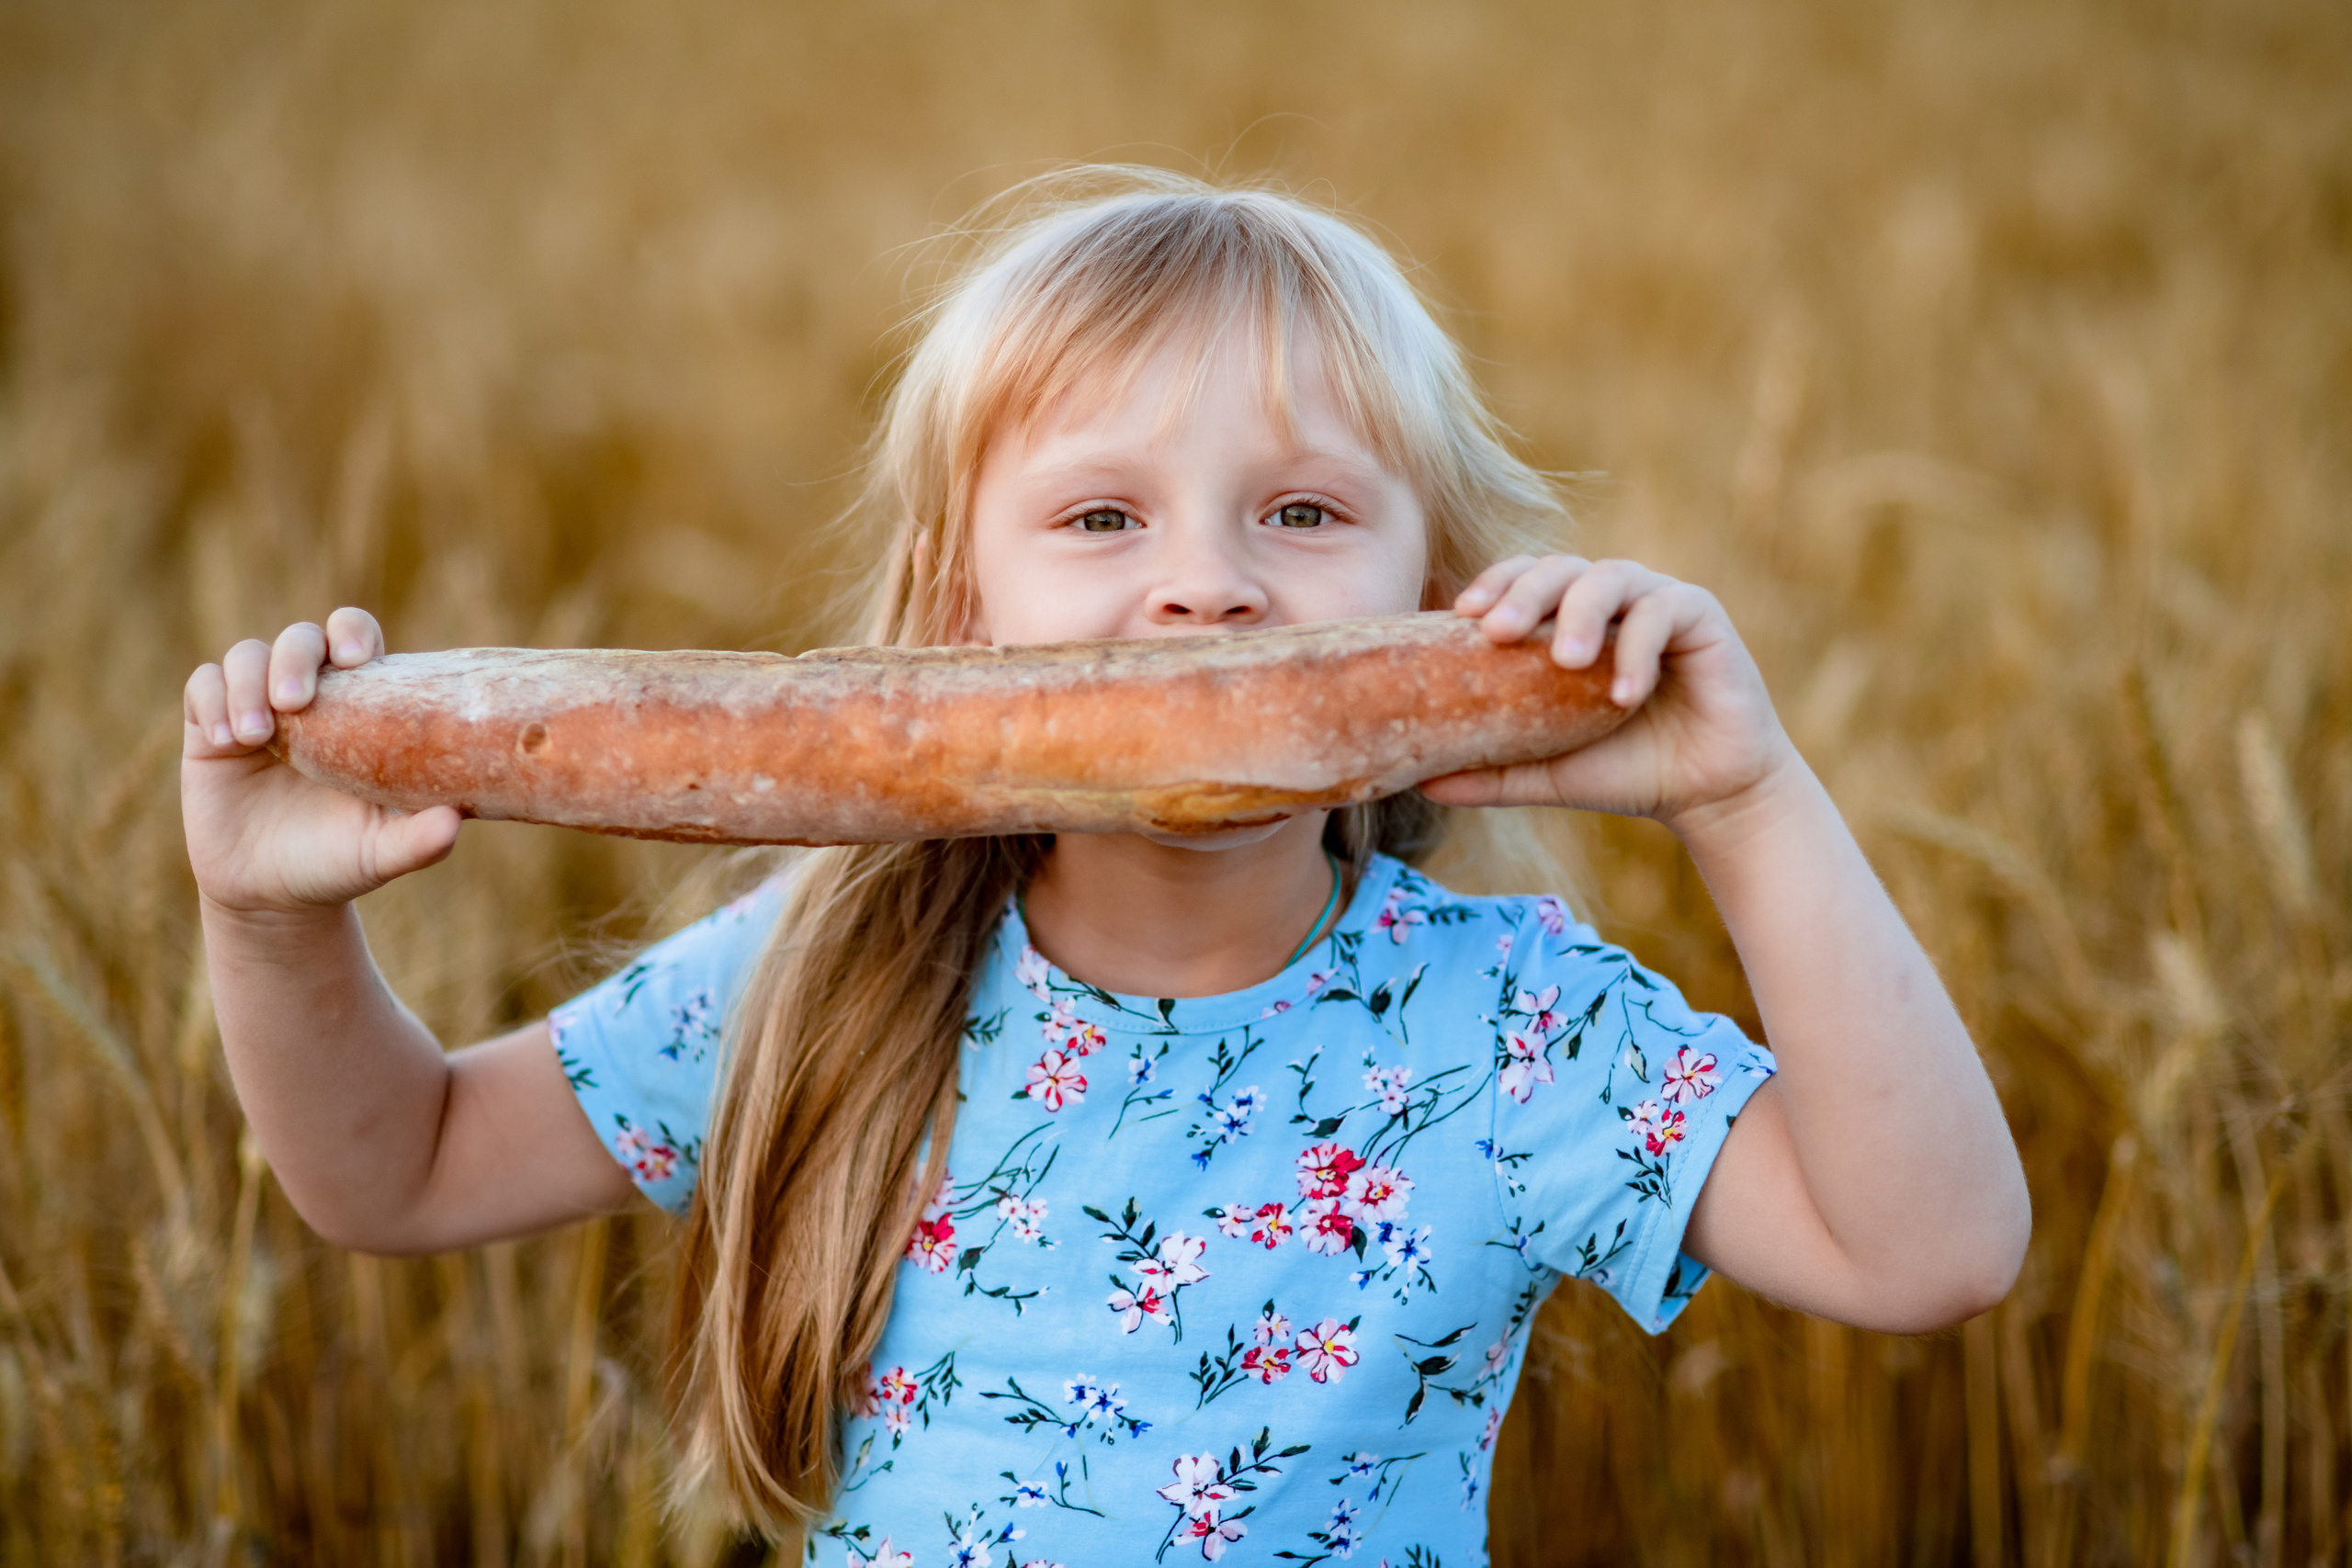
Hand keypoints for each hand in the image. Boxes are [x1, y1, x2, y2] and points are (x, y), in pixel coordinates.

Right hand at [181, 608, 461, 917]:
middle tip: (296, 702)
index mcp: (358, 709)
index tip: (355, 660)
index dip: (354, 633)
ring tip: (254, 737)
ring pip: (247, 656)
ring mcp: (257, 709)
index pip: (356, 639)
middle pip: (302, 639)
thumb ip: (419, 839)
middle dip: (296, 657)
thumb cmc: (339, 862)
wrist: (272, 897)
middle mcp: (309, 698)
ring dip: (249, 684)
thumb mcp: (381, 852)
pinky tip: (229, 741)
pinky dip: (213, 702)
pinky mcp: (211, 730)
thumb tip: (455, 823)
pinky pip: (203, 687)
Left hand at [1419, 555, 1798, 827]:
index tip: (1461, 613)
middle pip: (1558, 568)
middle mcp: (1610, 599)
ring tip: (1566, 661)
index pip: (1523, 579)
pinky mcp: (1702, 616)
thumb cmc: (1625, 769)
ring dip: (1582, 614)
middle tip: (1497, 630)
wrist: (1708, 795)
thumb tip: (1421, 783)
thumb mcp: (1548, 774)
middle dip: (1524, 592)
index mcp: (1568, 619)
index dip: (1493, 584)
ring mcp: (1656, 601)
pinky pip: (1664, 612)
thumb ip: (1492, 772)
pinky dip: (1639, 649)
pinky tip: (1623, 696)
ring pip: (1610, 577)